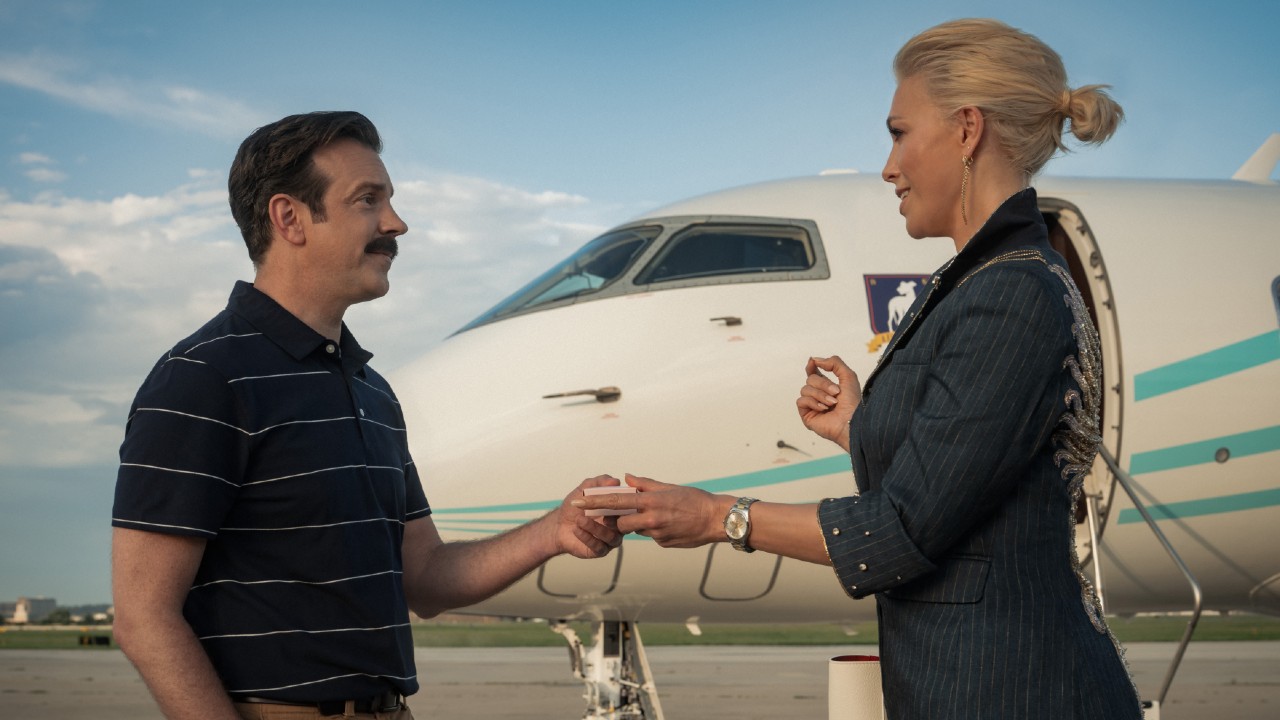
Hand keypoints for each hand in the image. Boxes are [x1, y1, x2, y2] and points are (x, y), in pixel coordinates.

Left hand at [554, 475, 624, 558]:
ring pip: (610, 537)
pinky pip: (598, 546)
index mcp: (617, 511)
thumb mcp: (584, 490)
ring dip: (595, 527)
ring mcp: (609, 539)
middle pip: (623, 524)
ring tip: (580, 519)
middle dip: (611, 516)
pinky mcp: (600, 550)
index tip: (611, 498)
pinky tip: (577, 529)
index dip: (622, 503)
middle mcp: (617, 526)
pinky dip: (587, 537)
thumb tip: (615, 481)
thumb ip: (599, 482)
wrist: (558, 526)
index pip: (627, 508)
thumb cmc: (574, 509)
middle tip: (598, 510)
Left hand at [573, 474, 730, 548]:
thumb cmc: (695, 499)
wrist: (716, 520)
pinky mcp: (663, 543)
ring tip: (656, 514)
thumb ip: (645, 484)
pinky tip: (671, 524)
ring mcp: (657, 534)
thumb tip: (626, 478)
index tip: (578, 502)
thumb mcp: (669, 487)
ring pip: (636, 530)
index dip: (594, 502)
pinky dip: (654, 530)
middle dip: (617, 519)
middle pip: (621, 523)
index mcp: (650, 501)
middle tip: (615, 513)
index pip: (615, 502)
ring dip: (637, 523)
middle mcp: (651, 519)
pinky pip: (651, 536)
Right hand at [796, 355, 860, 452]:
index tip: (812, 362)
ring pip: (805, 389)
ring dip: (820, 394)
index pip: (814, 373)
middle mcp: (819, 395)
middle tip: (836, 393)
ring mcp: (812, 405)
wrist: (852, 421)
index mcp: (828, 387)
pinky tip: (823, 409)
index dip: (811, 366)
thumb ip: (834, 362)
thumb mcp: (848, 375)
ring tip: (832, 403)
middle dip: (823, 384)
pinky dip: (812, 402)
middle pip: (810, 379)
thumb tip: (814, 359)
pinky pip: (801, 401)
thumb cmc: (853, 402)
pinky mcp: (807, 415)